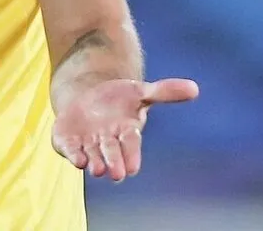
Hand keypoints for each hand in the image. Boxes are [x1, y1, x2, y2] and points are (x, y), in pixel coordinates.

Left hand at [51, 77, 198, 181]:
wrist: (86, 99)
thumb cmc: (118, 100)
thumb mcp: (139, 91)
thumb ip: (164, 91)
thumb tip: (194, 88)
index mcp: (126, 133)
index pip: (130, 145)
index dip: (131, 155)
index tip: (133, 167)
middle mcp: (107, 142)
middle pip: (111, 153)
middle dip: (114, 163)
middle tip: (117, 174)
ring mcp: (87, 143)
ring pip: (91, 155)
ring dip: (94, 163)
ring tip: (97, 170)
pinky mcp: (68, 142)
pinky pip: (70, 150)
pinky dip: (73, 155)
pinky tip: (77, 159)